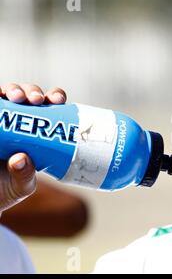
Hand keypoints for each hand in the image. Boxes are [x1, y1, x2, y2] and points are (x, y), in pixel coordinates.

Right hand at [0, 84, 66, 216]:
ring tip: (16, 97)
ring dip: (13, 89)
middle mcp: (19, 119)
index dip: (56, 97)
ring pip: (8, 93)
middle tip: (35, 100)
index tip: (58, 100)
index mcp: (38, 131)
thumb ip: (24, 175)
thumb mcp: (22, 186)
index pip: (51, 107)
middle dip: (34, 92)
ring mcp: (1, 118)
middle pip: (29, 95)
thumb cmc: (8, 188)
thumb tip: (21, 159)